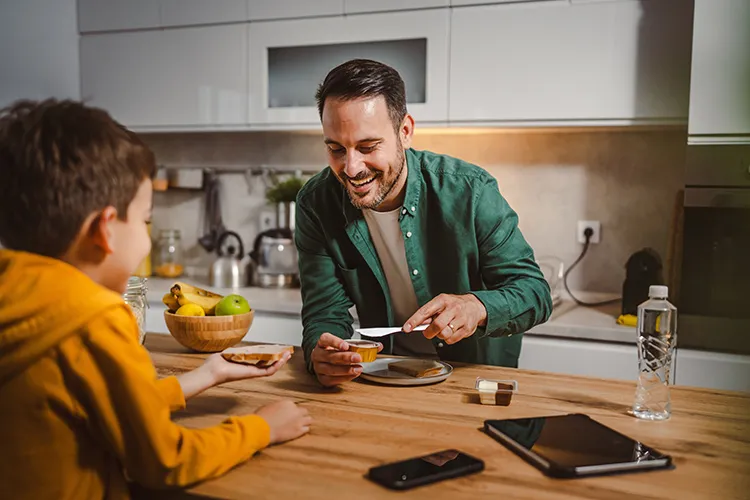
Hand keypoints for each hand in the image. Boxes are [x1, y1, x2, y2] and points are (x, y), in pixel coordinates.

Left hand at [176, 351, 290, 400]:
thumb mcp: (227, 353)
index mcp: (244, 364)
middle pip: (268, 364)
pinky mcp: (252, 374)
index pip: (260, 360)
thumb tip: (235, 347)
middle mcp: (249, 369)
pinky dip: (277, 365)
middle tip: (285, 351)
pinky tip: (282, 358)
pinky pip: (268, 371)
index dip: (269, 355)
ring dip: (280, 361)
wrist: (211, 371)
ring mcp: (252, 372)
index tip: (275, 348)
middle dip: (277, 358)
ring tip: (288, 354)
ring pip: (271, 368)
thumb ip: (233, 350)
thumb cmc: (214, 364)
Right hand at [255, 400, 311, 444]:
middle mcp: (295, 410)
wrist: (263, 429)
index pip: (294, 406)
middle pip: (304, 411)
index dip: (291, 411)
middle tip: (296, 420)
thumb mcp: (268, 407)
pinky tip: (300, 431)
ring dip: (305, 422)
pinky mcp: (299, 431)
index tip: (288, 415)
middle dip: (301, 415)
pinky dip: (304, 430)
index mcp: (288, 403)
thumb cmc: (262, 417)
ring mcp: (299, 421)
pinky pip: (307, 429)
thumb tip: (277, 410)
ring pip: (309, 419)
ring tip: (302, 425)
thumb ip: (277, 407)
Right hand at [311, 333, 382, 386]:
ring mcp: (318, 367)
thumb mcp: (347, 344)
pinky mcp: (322, 378)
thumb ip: (362, 345)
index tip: (346, 346)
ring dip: (346, 370)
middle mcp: (317, 354)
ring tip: (358, 368)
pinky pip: (332, 379)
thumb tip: (379, 346)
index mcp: (322, 342)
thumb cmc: (337, 351)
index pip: (326, 339)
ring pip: (331, 369)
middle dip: (346, 357)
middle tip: (358, 358)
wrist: (326, 359)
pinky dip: (344, 377)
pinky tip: (353, 375)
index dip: (335, 342)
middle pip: (330, 356)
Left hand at [403, 293, 486, 344]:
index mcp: (442, 300)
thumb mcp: (441, 303)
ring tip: (444, 329)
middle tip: (428, 332)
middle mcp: (453, 308)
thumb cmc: (455, 305)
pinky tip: (451, 331)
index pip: (425, 311)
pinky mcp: (467, 328)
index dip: (414, 321)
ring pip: (445, 334)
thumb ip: (429, 313)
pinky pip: (452, 340)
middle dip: (429, 332)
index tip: (406, 328)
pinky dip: (448, 339)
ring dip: (440, 335)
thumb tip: (417, 323)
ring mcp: (461, 319)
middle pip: (437, 325)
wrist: (475, 306)